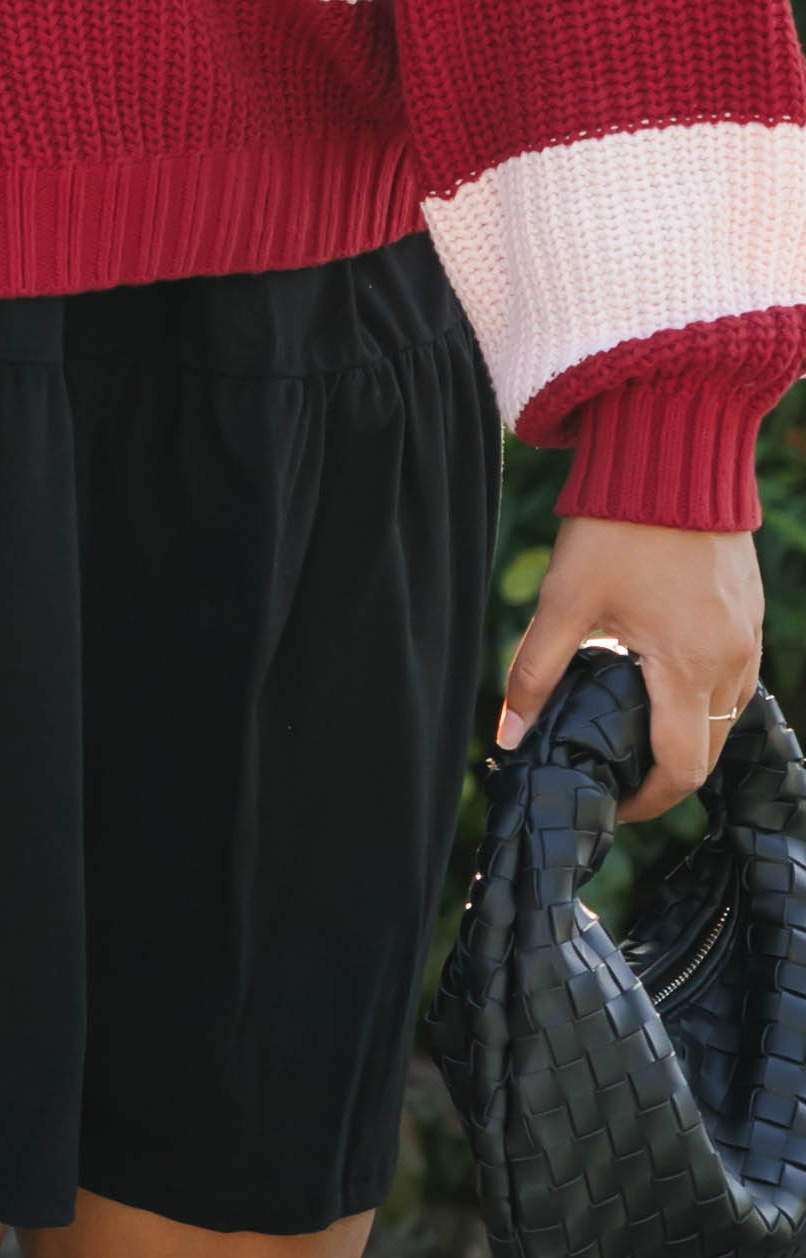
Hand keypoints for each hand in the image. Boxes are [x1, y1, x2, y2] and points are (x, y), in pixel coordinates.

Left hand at [497, 518, 763, 824]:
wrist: (674, 453)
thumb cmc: (618, 526)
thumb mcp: (564, 600)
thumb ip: (536, 673)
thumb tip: (509, 736)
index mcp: (688, 667)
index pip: (681, 768)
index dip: (648, 801)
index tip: (614, 804)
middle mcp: (731, 660)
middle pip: (709, 752)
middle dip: (666, 776)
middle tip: (617, 776)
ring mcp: (747, 636)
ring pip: (726, 716)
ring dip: (688, 735)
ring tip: (633, 731)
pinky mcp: (748, 613)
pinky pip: (735, 678)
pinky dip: (703, 697)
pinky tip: (659, 682)